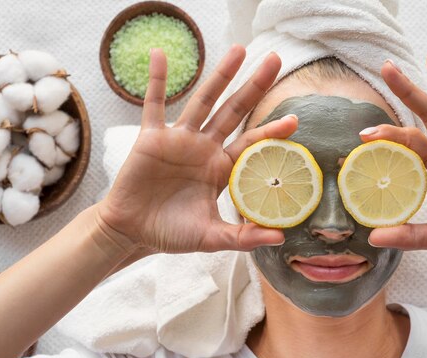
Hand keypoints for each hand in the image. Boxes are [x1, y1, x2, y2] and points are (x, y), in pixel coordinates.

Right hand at [96, 46, 291, 253]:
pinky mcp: (151, 138)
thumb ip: (242, 237)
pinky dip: (156, 80)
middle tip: (275, 59)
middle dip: (254, 86)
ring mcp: (179, 140)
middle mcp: (205, 148)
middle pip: (234, 111)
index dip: (272, 131)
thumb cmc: (171, 233)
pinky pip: (153, 104)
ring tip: (239, 50)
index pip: (252, 144)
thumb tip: (281, 238)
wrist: (132, 231)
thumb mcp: (211, 237)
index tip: (294, 120)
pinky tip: (160, 55)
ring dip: (220, 75)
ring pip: (203, 101)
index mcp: (222, 169)